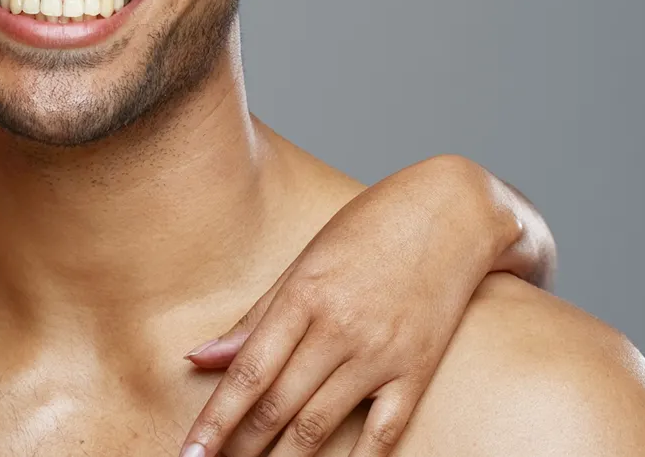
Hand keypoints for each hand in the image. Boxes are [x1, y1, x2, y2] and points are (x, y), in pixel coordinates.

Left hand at [178, 155, 547, 456]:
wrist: (452, 212)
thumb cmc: (367, 230)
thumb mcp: (302, 263)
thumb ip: (254, 319)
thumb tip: (199, 359)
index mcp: (301, 297)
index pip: (248, 373)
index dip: (215, 419)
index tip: (191, 452)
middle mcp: (338, 329)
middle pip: (277, 405)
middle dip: (240, 446)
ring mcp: (380, 354)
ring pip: (320, 424)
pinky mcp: (416, 371)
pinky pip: (382, 432)